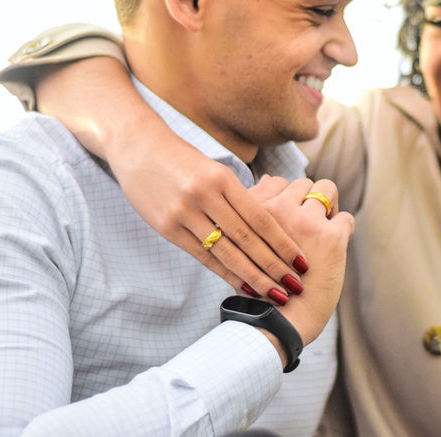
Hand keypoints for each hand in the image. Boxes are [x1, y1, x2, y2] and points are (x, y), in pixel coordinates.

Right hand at [108, 134, 314, 297]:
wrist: (138, 147)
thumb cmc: (185, 160)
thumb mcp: (216, 169)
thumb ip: (239, 194)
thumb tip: (272, 219)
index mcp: (223, 178)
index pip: (260, 217)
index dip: (283, 243)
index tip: (301, 262)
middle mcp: (205, 195)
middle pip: (247, 238)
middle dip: (273, 265)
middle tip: (295, 286)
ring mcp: (184, 212)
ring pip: (226, 251)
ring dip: (252, 276)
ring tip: (273, 294)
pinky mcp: (166, 227)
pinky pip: (201, 255)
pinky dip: (224, 273)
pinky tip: (242, 286)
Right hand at [248, 177, 353, 345]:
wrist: (278, 321)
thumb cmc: (263, 284)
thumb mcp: (248, 243)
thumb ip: (257, 212)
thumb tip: (270, 177)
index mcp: (253, 212)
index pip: (277, 181)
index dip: (288, 200)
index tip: (290, 222)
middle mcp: (278, 211)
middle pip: (304, 183)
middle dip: (310, 201)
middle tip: (311, 227)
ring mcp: (306, 222)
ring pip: (327, 190)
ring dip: (329, 209)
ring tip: (324, 234)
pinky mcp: (331, 238)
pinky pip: (345, 217)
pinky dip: (344, 231)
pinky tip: (334, 250)